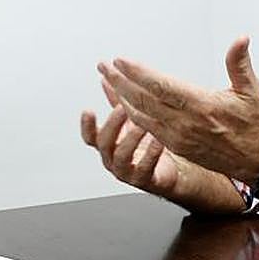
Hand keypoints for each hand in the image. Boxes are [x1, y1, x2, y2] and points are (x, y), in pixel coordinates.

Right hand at [81, 80, 184, 198]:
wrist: (170, 171)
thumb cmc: (147, 146)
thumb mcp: (130, 121)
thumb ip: (116, 102)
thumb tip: (106, 79)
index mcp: (109, 145)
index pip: (90, 136)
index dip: (87, 125)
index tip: (88, 110)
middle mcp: (113, 159)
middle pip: (104, 143)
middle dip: (112, 125)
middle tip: (122, 109)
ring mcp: (127, 171)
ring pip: (121, 156)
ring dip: (131, 138)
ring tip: (141, 125)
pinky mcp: (144, 180)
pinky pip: (145, 168)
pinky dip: (151, 154)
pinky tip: (158, 141)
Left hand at [96, 36, 258, 182]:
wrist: (258, 162)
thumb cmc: (255, 124)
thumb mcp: (253, 91)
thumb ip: (240, 63)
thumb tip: (240, 38)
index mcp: (202, 106)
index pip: (162, 87)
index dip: (138, 73)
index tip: (121, 60)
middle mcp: (186, 123)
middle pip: (144, 100)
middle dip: (121, 81)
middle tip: (104, 65)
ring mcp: (179, 137)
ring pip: (141, 115)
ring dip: (121, 96)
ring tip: (106, 79)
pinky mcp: (177, 146)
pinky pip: (147, 128)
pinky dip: (131, 114)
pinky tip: (121, 102)